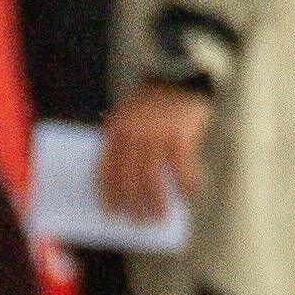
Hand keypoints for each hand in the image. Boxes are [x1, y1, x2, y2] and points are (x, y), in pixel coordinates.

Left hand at [99, 81, 213, 223]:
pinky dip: (186, 187)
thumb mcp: (128, 113)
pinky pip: (182, 171)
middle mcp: (133, 134)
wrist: (180, 72)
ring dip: (156, 204)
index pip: (106, 169)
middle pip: (128, 180)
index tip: (110, 212)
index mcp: (116, 129)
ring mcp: (157, 136)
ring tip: (159, 218)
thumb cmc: (153, 98)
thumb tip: (122, 182)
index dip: (107, 194)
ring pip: (152, 181)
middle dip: (131, 206)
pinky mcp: (181, 137)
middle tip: (137, 222)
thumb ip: (122, 139)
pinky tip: (189, 197)